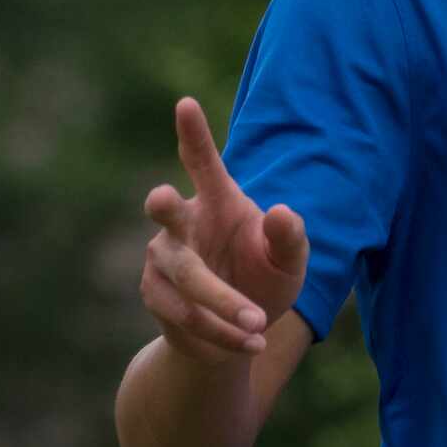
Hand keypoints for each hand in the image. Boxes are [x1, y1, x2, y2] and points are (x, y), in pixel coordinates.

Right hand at [140, 96, 309, 363]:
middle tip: (161, 198)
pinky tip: (250, 343)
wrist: (242, 332)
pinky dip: (221, 333)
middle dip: (163, 205)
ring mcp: (162, 257)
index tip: (185, 103)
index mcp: (219, 200)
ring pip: (186, 278)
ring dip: (224, 305)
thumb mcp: (291, 261)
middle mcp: (183, 222)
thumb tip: (283, 212)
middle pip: (164, 209)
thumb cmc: (267, 278)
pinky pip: (184, 315)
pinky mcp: (155, 294)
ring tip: (261, 326)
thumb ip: (291, 237)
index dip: (193, 134)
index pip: (202, 162)